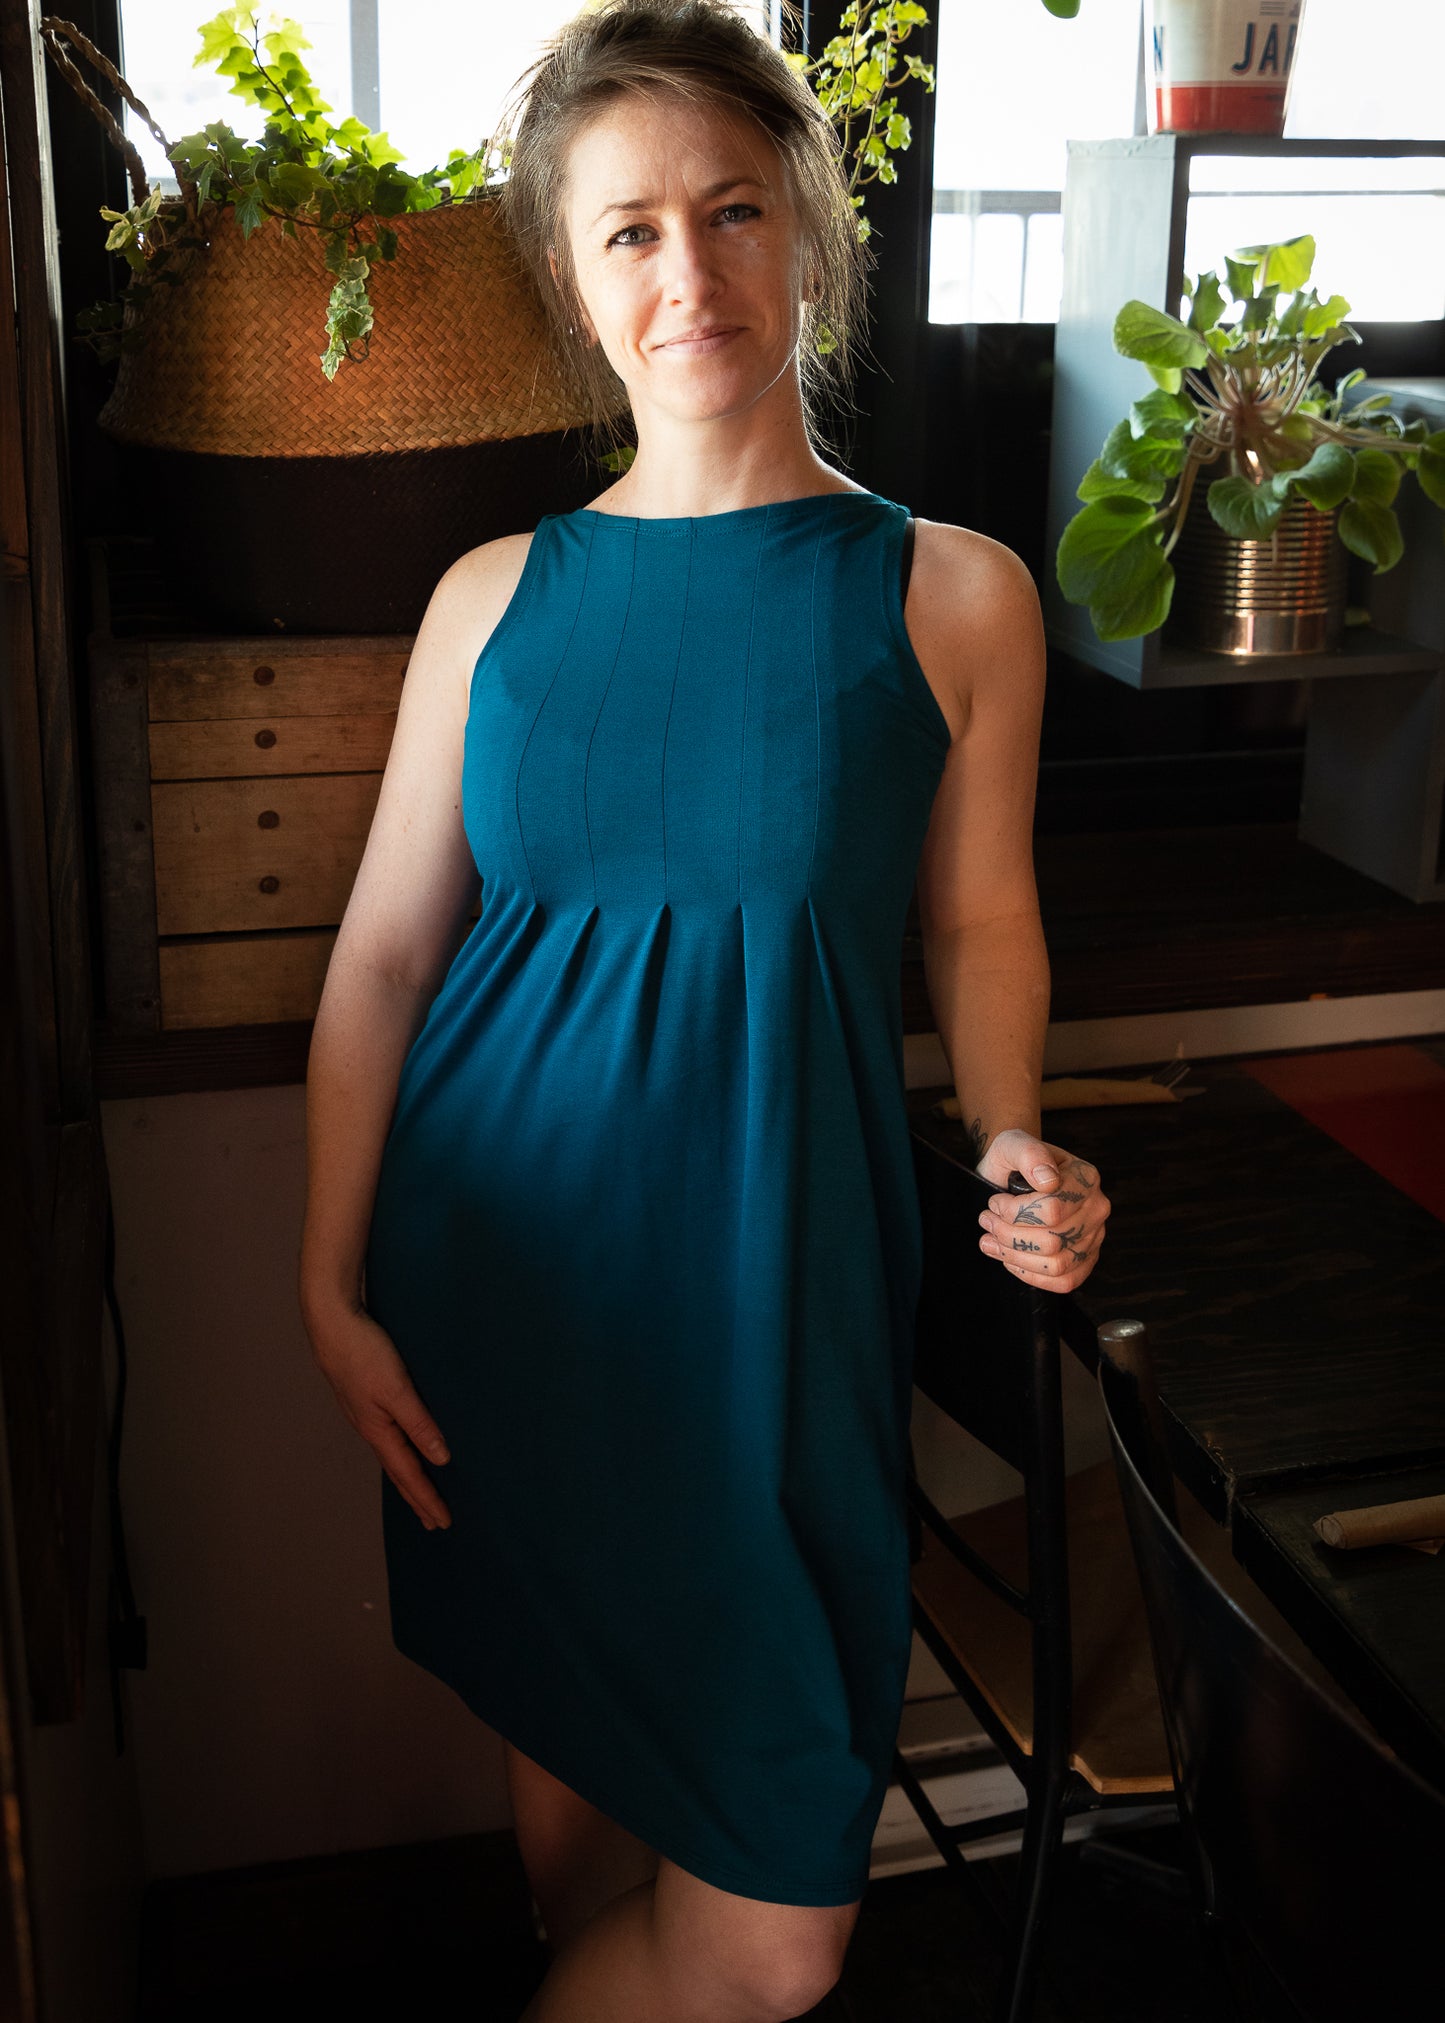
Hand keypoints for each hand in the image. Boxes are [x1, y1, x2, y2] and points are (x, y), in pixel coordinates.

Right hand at [305, 1299, 452, 1529]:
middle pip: (398, 1471)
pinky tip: (403, 1447)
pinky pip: (388, 1436)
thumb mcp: (397, 1389)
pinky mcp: (365, 1398)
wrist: (332, 1321)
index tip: (443, 1522)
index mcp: (378, 1430)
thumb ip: (419, 1424)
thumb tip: (441, 1459)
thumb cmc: (363, 1352)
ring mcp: (365, 1414)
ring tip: (419, 1493)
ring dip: (408, 1477)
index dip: (427, 1498)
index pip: (409, 1474)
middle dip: (417, 1497)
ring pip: (392, 1454)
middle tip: (434, 1522)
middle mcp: (370, 1428)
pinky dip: (400, 1452)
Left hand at [974, 1127, 1108, 1293]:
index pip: (1052, 1210)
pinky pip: (1064, 1281)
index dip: (1014, 1212)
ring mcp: (1094, 1237)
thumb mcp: (1012, 1144)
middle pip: (1052, 1240)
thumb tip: (1047, 1180)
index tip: (994, 1202)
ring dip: (1015, 1256)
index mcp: (1086, 1178)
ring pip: (1056, 1264)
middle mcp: (1096, 1208)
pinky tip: (1011, 1259)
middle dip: (1009, 1235)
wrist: (1014, 1177)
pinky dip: (1032, 1276)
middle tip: (987, 1222)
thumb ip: (1029, 1153)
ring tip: (991, 1240)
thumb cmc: (1014, 1161)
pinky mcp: (1085, 1260)